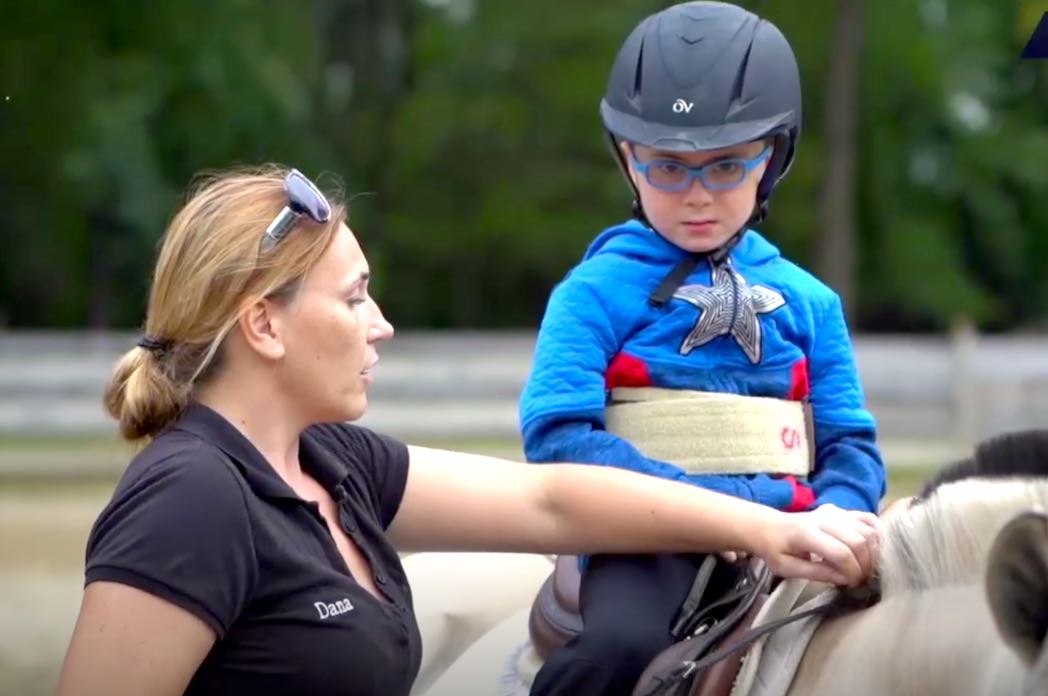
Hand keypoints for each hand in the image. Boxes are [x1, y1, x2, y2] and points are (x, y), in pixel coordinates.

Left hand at [752, 504, 880, 585]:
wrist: (768, 526)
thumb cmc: (775, 549)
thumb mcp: (787, 568)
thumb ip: (817, 573)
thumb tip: (845, 579)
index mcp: (806, 533)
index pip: (841, 553)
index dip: (852, 572)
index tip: (851, 585)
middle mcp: (824, 518)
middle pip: (859, 541)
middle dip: (865, 565)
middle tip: (860, 580)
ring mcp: (834, 512)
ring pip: (867, 529)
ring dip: (873, 552)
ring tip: (865, 568)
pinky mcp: (840, 510)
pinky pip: (867, 518)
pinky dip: (876, 533)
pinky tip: (872, 549)